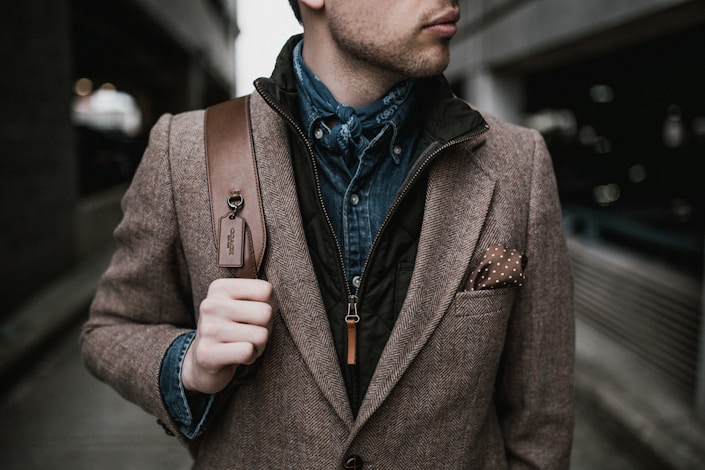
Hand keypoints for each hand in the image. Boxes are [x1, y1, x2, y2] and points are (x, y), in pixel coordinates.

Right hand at [182, 278, 275, 393]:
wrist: (203, 361)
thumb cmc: (232, 329)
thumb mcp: (241, 305)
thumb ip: (260, 297)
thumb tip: (279, 301)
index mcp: (220, 288)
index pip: (266, 290)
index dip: (269, 306)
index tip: (254, 315)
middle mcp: (210, 305)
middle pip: (265, 312)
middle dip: (265, 328)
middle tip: (250, 333)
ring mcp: (207, 329)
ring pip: (261, 335)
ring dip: (259, 345)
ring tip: (243, 345)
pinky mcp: (206, 353)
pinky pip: (247, 352)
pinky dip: (250, 357)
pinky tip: (237, 356)